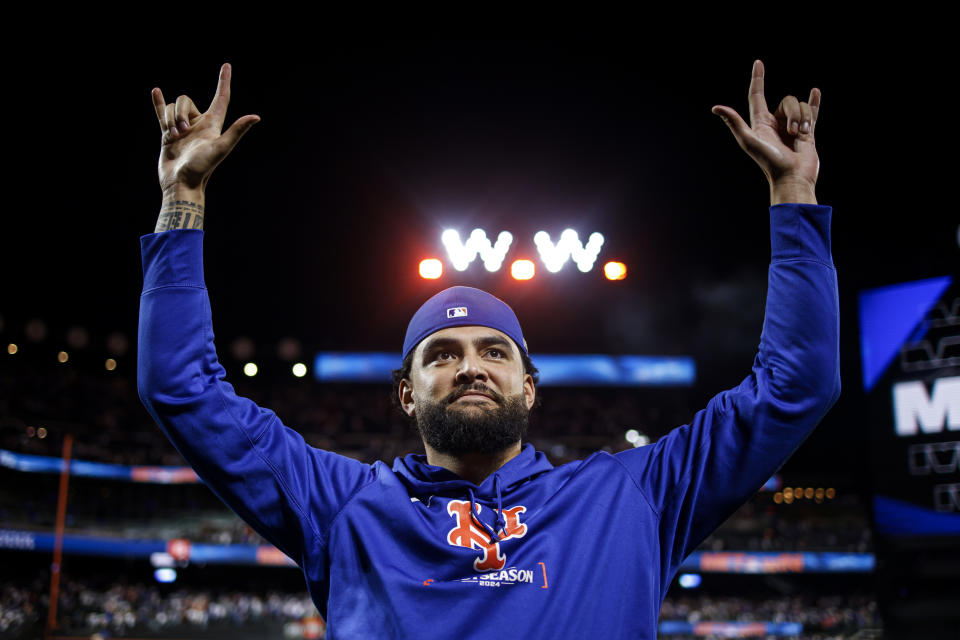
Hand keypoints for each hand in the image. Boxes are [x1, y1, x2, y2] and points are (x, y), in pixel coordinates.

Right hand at [152, 63, 259, 195]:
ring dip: (170, 119)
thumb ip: (237, 131)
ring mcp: (183, 128)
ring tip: (174, 137)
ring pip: (172, 108)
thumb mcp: (221, 147)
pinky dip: (158, 103)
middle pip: (186, 101)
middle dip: (180, 112)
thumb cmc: (203, 168)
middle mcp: (199, 124)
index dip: (224, 81)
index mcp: (213, 124)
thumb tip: (256, 117)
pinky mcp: (168, 133)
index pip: (221, 98)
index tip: (226, 65)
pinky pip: (162, 112)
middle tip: (182, 132)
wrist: (181, 182)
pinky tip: (156, 91)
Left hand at [712, 60, 819, 203]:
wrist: (792, 178)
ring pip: (801, 107)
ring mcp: (791, 127)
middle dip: (794, 113)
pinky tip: (815, 91)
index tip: (758, 63)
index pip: (757, 96)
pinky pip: (812, 112)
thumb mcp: (749, 141)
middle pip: (787, 101)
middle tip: (792, 133)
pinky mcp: (807, 132)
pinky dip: (814, 102)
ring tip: (801, 136)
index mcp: (760, 124)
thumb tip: (716, 107)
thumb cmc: (770, 162)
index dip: (758, 79)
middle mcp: (775, 123)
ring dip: (804, 119)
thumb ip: (735, 123)